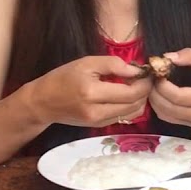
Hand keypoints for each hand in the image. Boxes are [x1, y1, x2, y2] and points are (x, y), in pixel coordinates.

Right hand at [27, 56, 151, 126]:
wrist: (44, 102)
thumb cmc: (63, 77)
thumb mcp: (86, 63)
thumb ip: (113, 64)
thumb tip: (137, 70)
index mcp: (92, 92)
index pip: (131, 92)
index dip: (144, 83)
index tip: (146, 73)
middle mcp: (97, 111)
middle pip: (135, 105)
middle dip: (145, 91)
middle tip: (144, 79)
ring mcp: (99, 122)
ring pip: (133, 114)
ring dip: (140, 100)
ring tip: (136, 86)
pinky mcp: (100, 126)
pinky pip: (124, 118)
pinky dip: (131, 107)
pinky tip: (127, 96)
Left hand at [148, 48, 190, 128]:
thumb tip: (168, 57)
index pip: (177, 97)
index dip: (162, 86)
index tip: (157, 73)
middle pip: (169, 108)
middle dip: (155, 93)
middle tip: (151, 79)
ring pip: (166, 116)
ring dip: (155, 101)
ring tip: (154, 86)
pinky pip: (170, 119)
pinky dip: (161, 107)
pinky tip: (161, 95)